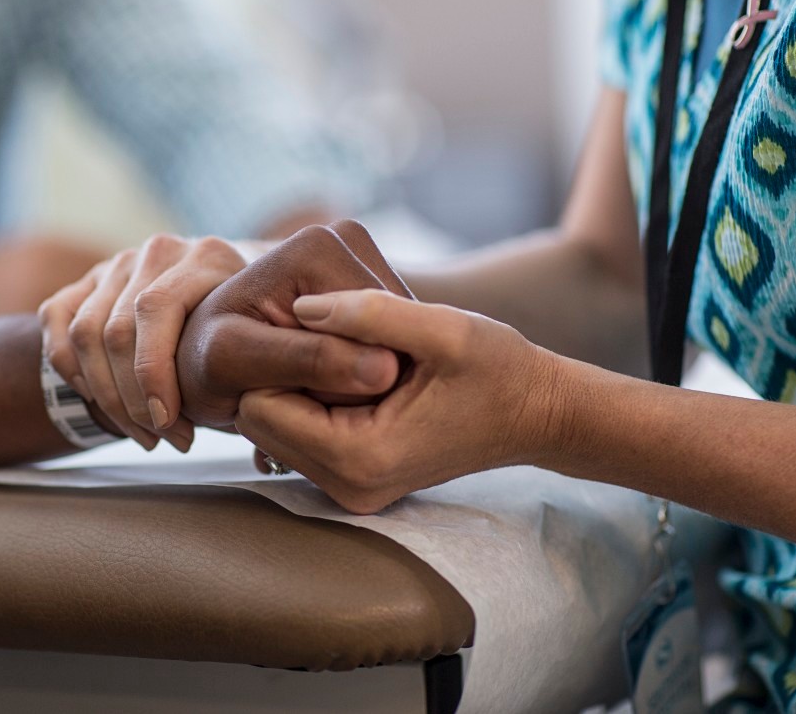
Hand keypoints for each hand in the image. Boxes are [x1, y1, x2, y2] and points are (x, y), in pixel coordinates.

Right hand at [39, 234, 252, 450]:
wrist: (234, 288)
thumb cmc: (254, 329)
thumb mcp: (269, 339)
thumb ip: (264, 374)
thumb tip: (260, 441)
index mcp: (208, 256)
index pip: (155, 310)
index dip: (152, 373)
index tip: (168, 423)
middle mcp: (160, 251)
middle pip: (117, 329)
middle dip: (133, 399)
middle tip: (161, 439)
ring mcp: (120, 262)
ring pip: (85, 332)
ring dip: (106, 395)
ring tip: (142, 434)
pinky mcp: (89, 279)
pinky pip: (58, 322)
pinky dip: (70, 368)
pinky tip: (99, 400)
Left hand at [175, 220, 412, 429]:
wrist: (196, 358)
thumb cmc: (202, 361)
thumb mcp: (236, 363)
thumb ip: (306, 360)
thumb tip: (385, 368)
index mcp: (317, 247)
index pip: (372, 333)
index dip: (346, 386)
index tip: (289, 398)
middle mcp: (344, 239)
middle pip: (387, 335)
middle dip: (352, 383)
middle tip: (295, 400)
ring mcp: (358, 259)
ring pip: (390, 345)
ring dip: (358, 385)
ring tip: (305, 395)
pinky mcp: (367, 285)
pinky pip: (387, 345)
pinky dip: (361, 377)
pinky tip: (322, 386)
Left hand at [235, 289, 565, 513]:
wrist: (536, 413)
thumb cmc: (499, 369)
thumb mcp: (443, 329)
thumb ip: (371, 313)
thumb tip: (300, 305)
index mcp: (361, 456)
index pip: (260, 407)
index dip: (276, 358)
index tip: (307, 324)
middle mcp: (349, 486)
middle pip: (260, 423)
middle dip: (278, 375)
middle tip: (318, 332)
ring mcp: (351, 491)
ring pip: (274, 431)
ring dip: (294, 388)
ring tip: (337, 350)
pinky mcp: (356, 481)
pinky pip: (300, 438)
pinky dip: (311, 403)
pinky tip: (346, 372)